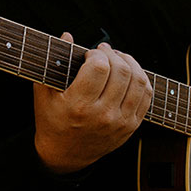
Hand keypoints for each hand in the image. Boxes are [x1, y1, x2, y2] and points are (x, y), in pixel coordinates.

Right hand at [33, 33, 153, 173]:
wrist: (65, 155)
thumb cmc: (52, 120)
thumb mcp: (44, 93)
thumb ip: (54, 62)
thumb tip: (68, 35)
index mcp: (79, 106)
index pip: (99, 68)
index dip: (97, 53)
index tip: (89, 54)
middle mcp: (102, 115)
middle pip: (122, 71)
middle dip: (114, 54)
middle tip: (105, 51)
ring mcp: (120, 122)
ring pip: (139, 82)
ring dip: (130, 63)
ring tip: (119, 58)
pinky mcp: (131, 126)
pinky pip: (146, 96)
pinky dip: (141, 79)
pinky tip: (129, 73)